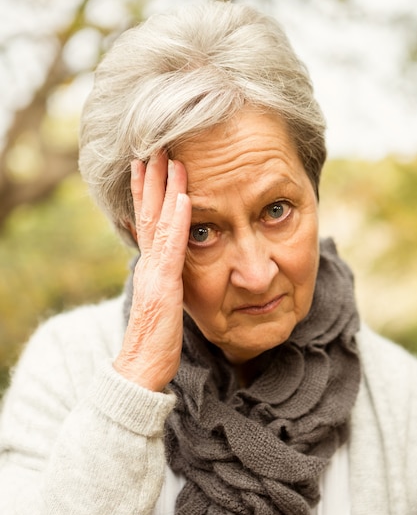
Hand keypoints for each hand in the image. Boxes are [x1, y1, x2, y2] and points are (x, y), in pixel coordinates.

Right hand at [113, 153, 190, 390]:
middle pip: (149, 213)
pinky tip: (184, 198)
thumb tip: (167, 264)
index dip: (148, 192)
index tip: (150, 165)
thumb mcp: (162, 302)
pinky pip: (171, 248)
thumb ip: (164, 278)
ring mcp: (154, 273)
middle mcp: (149, 264)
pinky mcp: (163, 286)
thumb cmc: (156, 339)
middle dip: (152, 178)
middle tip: (156, 146)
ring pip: (158, 222)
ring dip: (164, 188)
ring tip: (169, 158)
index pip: (149, 221)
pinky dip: (177, 221)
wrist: (142, 368)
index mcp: (152, 266)